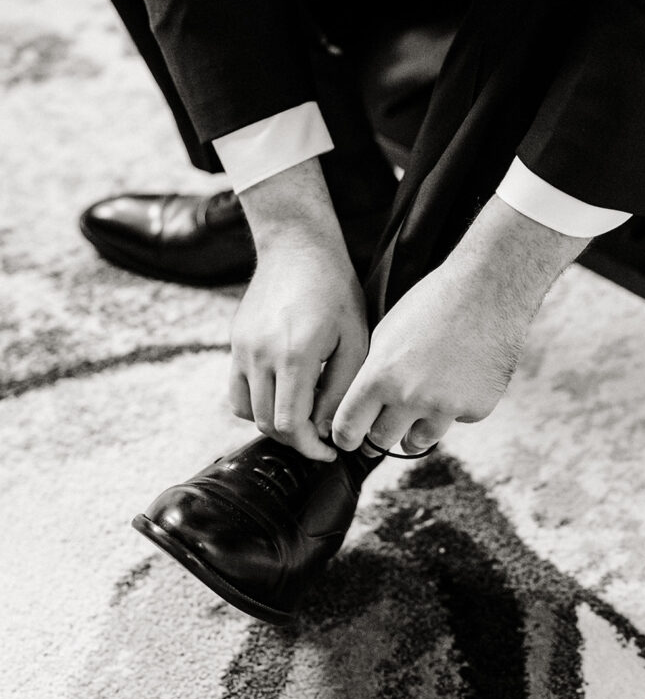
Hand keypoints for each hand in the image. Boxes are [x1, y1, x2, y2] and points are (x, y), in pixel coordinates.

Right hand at [230, 159, 368, 461]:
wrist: (298, 248)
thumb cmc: (336, 291)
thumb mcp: (354, 339)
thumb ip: (339, 389)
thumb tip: (326, 429)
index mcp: (295, 355)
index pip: (290, 425)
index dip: (310, 447)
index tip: (329, 451)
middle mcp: (260, 355)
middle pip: (266, 424)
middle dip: (295, 439)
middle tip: (320, 437)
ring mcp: (242, 348)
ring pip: (246, 411)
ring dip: (272, 423)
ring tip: (301, 416)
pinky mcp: (235, 342)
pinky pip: (237, 389)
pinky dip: (256, 403)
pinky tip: (282, 393)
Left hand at [332, 196, 589, 454]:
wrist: (486, 292)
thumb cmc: (430, 305)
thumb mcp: (385, 334)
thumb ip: (372, 374)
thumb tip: (361, 406)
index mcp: (380, 376)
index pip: (348, 427)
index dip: (345, 437)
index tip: (349, 439)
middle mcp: (410, 397)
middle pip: (381, 441)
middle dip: (377, 437)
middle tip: (380, 429)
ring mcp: (445, 407)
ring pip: (418, 441)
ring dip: (413, 431)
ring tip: (416, 410)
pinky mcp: (475, 409)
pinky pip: (454, 421)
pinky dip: (452, 409)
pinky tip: (457, 380)